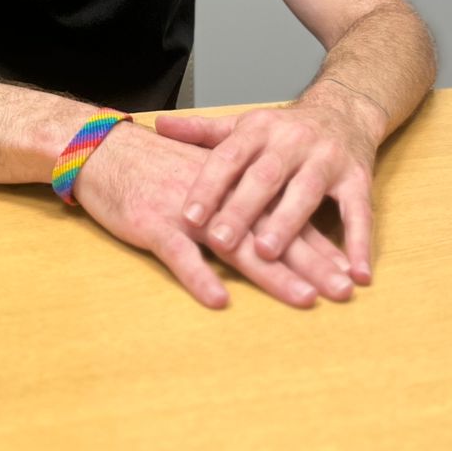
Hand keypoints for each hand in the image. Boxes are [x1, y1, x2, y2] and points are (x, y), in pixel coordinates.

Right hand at [72, 120, 358, 309]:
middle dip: (312, 264)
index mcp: (234, 186)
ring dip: (273, 275)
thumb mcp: (200, 176)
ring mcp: (188, 211)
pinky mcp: (155, 223)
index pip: (285, 216)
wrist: (102, 151)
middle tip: (343, 291)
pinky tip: (218, 299)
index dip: (318, 244)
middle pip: (273, 232)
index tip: (349, 270)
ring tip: (304, 298)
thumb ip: (234, 199)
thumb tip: (268, 228)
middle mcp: (220, 197)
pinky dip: (199, 277)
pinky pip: (180, 254)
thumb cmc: (152, 167)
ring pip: (237, 246)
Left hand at [154, 92, 379, 283]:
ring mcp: (327, 159)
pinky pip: (359, 212)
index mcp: (259, 129)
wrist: (345, 109)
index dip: (208, 187)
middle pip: (264, 177)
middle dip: (242, 210)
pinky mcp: (358, 178)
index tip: (188, 217)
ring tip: (268, 254)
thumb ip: (202, 132)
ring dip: (288, 225)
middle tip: (220, 242)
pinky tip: (356, 273)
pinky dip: (360, 243)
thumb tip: (157, 125)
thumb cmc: (284, 129)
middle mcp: (292, 141)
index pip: (228, 158)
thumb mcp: (243, 126)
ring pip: (306, 193)